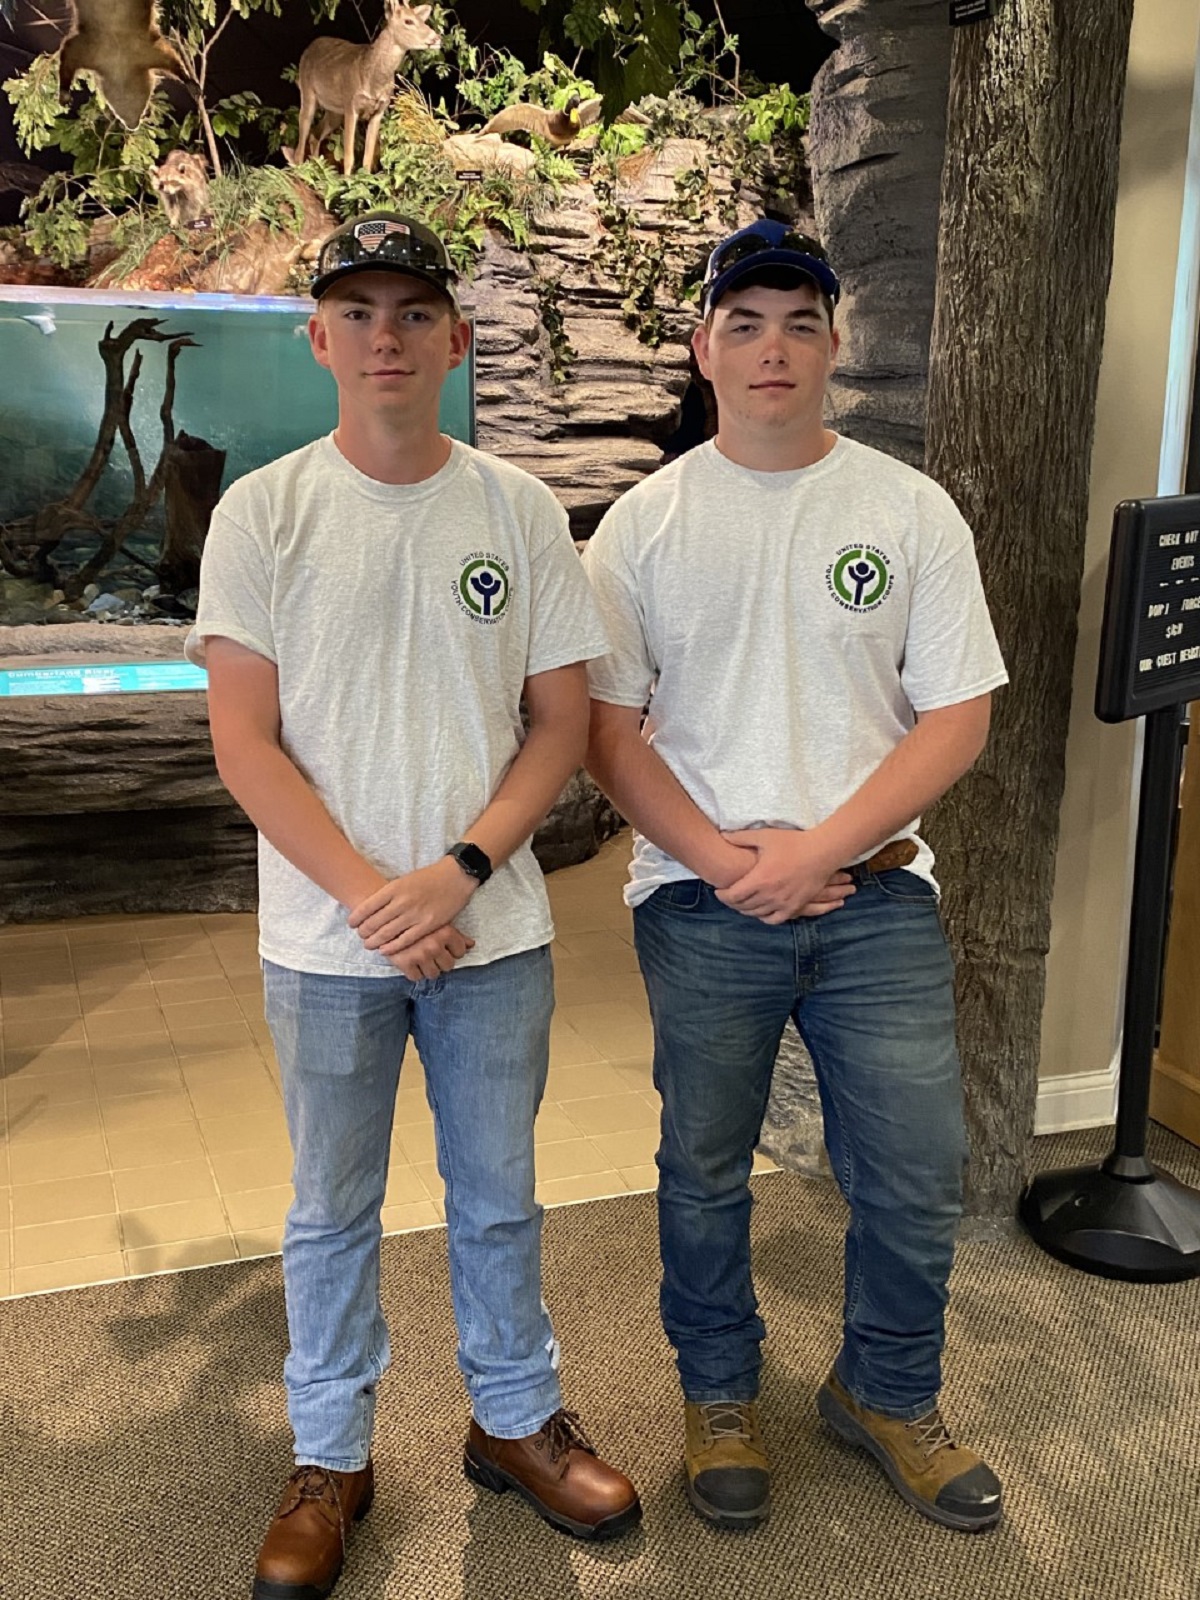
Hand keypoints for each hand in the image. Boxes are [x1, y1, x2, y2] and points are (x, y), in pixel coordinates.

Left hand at [349, 857, 475, 952]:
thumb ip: (389, 894)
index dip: (356, 918)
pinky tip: (385, 950)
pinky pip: (405, 940)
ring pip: (387, 933)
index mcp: (394, 888)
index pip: (367, 906)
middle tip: (361, 936)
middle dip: (363, 932)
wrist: (455, 876)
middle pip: (374, 922)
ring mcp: (414, 914)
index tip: (352, 924)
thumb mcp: (404, 880)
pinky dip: (392, 947)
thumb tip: (372, 909)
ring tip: (369, 945)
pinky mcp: (427, 925)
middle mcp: (402, 901)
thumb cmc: (429, 878)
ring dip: (374, 941)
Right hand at [385, 922, 475, 980]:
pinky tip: (411, 961)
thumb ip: (456, 934)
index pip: (460, 952)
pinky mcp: (404, 962)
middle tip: (432, 954)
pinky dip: (414, 972)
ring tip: (422, 958)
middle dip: (441, 961)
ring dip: (429, 968)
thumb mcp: (438, 920)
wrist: (384, 914)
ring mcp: (419, 954)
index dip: (453, 951)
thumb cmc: (415, 916)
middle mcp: (434, 944)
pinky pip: (416, 977)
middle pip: (448, 966)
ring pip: (433, 974)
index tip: (445, 948)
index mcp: (445, 932)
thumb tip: (471, 945)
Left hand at [715, 828, 853, 922]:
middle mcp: (770, 895)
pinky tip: (761, 911)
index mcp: (760, 879)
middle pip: (743, 906)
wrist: (822, 852)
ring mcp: (783, 903)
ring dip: (746, 910)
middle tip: (728, 896)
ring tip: (741, 903)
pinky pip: (775, 919)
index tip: (718, 890)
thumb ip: (741, 837)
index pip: (733, 895)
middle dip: (732, 902)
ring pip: (757, 914)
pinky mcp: (795, 907)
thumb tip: (722, 835)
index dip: (722, 895)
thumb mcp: (765, 836)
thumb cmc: (793, 843)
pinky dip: (764, 917)